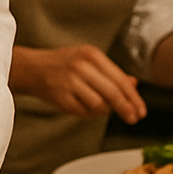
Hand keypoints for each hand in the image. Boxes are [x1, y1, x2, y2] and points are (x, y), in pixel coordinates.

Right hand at [10, 45, 147, 124]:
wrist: (31, 68)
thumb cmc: (61, 65)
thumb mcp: (87, 61)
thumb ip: (110, 73)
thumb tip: (133, 84)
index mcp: (92, 55)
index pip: (120, 79)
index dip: (133, 97)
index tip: (141, 110)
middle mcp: (81, 66)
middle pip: (112, 92)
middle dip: (126, 108)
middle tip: (134, 118)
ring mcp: (70, 81)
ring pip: (98, 104)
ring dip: (105, 111)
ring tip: (104, 111)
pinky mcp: (60, 96)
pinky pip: (82, 111)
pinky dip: (89, 113)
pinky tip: (88, 110)